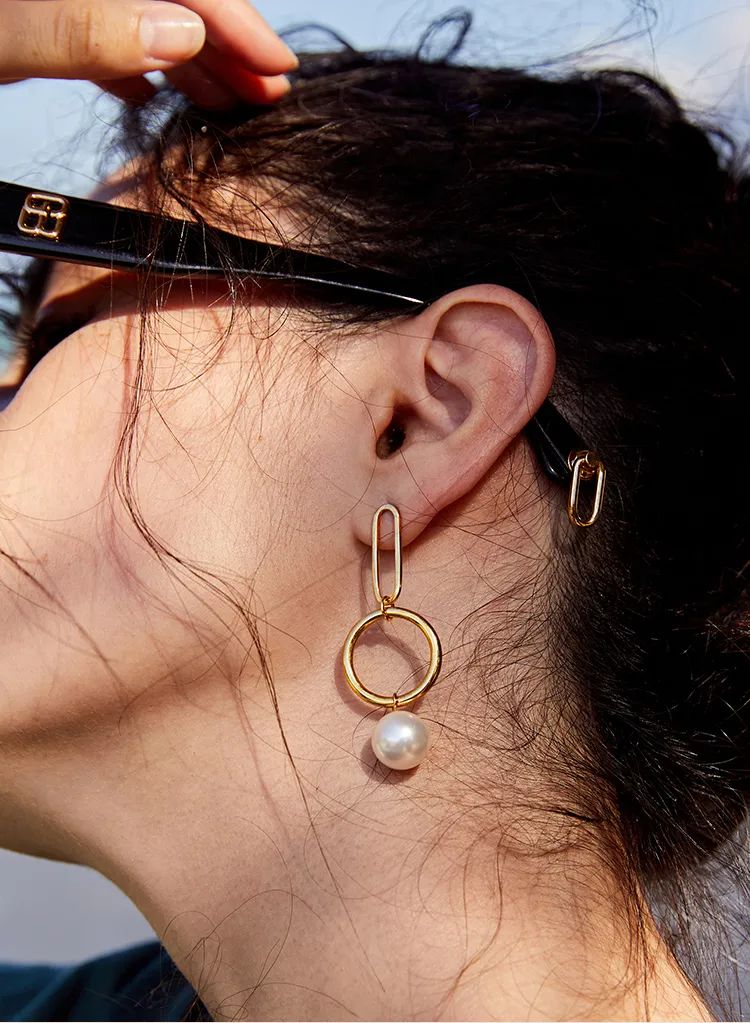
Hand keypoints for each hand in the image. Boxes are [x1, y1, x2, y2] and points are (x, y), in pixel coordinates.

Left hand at [0, 0, 297, 107]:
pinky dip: (137, 66)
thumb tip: (183, 34)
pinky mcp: (35, 23)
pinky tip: (153, 96)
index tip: (278, 69)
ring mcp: (58, 3)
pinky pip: (101, 36)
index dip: (236, 20)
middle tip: (269, 95)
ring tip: (227, 105)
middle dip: (225, 43)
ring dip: (190, 60)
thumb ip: (86, 29)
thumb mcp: (2, 36)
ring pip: (141, 18)